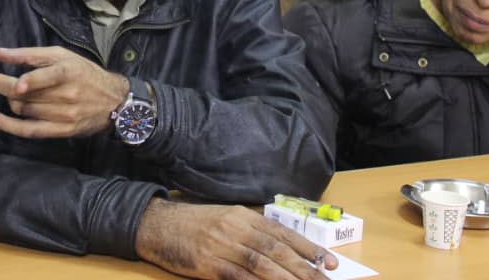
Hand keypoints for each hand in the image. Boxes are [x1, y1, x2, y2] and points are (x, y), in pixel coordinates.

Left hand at [0, 46, 129, 137]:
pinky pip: (27, 130)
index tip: (3, 77)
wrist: (114, 102)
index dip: (25, 80)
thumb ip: (30, 54)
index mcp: (68, 72)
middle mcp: (66, 95)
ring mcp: (63, 115)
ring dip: (9, 100)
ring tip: (12, 91)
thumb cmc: (85, 73)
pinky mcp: (60, 131)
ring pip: (22, 109)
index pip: (42, 76)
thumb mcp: (62, 55)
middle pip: (24, 94)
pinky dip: (5, 124)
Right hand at [135, 199, 337, 279]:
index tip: (331, 262)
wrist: (157, 225)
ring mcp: (221, 246)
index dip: (308, 249)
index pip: (283, 233)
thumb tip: (281, 252)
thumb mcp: (224, 219)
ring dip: (288, 278)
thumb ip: (250, 232)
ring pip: (262, 264)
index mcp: (242, 215)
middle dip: (305, 268)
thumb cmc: (193, 224)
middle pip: (277, 250)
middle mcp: (235, 228)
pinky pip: (237, 276)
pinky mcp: (207, 264)